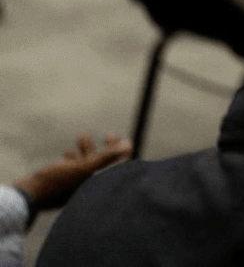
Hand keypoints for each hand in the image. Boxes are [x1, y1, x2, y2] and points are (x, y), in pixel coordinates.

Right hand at [15, 133, 130, 209]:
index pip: (117, 170)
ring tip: (82, 134)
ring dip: (87, 149)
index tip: (124, 140)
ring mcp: (75, 189)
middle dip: (107, 149)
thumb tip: (127, 147)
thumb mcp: (83, 169)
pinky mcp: (62, 187)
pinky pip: (72, 172)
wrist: (27, 197)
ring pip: (87, 166)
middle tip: (110, 134)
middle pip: (105, 166)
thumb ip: (105, 158)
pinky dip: (73, 160)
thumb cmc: (56, 183)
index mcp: (97, 187)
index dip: (123, 153)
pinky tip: (67, 153)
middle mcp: (89, 189)